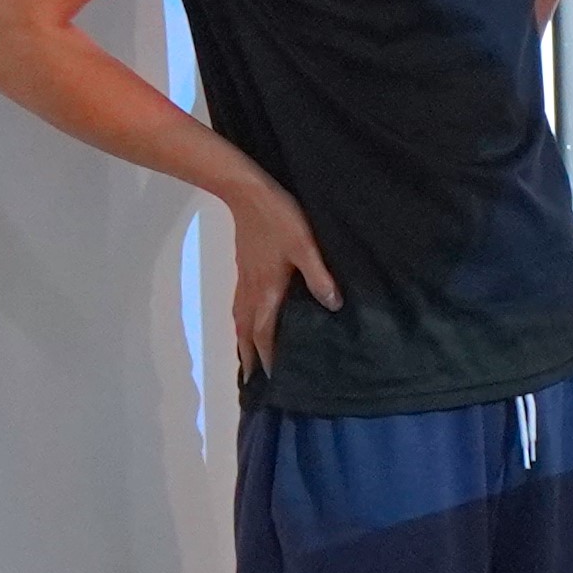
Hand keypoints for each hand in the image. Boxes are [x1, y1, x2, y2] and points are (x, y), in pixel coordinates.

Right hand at [219, 173, 340, 375]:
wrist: (246, 193)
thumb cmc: (279, 219)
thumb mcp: (305, 247)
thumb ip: (319, 277)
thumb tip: (333, 307)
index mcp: (267, 291)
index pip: (264, 333)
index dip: (268, 356)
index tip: (273, 379)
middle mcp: (252, 291)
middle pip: (246, 331)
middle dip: (249, 356)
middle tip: (252, 380)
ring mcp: (244, 279)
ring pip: (239, 318)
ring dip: (242, 340)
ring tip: (246, 356)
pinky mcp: (243, 267)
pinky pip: (239, 305)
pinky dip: (241, 321)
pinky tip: (248, 317)